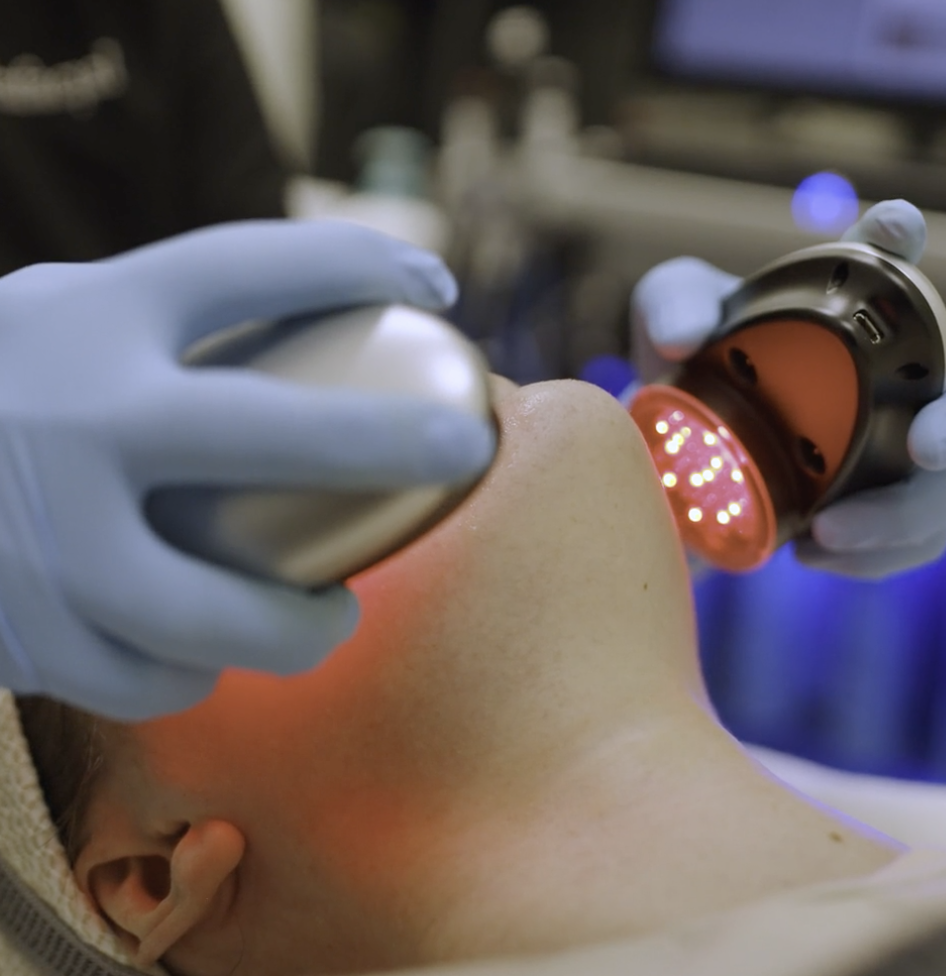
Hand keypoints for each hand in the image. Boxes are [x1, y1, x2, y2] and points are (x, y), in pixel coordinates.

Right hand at [0, 220, 494, 718]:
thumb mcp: (65, 323)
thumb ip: (166, 331)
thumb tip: (319, 336)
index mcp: (92, 322)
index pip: (250, 267)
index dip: (358, 265)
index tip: (435, 286)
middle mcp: (75, 423)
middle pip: (271, 434)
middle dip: (389, 444)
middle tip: (461, 452)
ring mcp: (43, 539)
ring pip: (211, 614)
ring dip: (294, 628)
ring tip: (329, 620)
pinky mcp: (19, 631)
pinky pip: (143, 675)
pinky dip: (191, 670)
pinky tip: (207, 650)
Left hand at [632, 199, 945, 578]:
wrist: (671, 464)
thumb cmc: (686, 374)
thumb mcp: (667, 321)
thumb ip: (671, 306)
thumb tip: (685, 338)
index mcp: (841, 309)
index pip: (883, 260)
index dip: (895, 239)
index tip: (892, 227)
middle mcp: (889, 371)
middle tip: (927, 447)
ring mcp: (896, 445)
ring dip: (906, 513)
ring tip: (826, 533)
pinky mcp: (882, 508)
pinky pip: (914, 539)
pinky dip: (874, 553)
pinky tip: (813, 553)